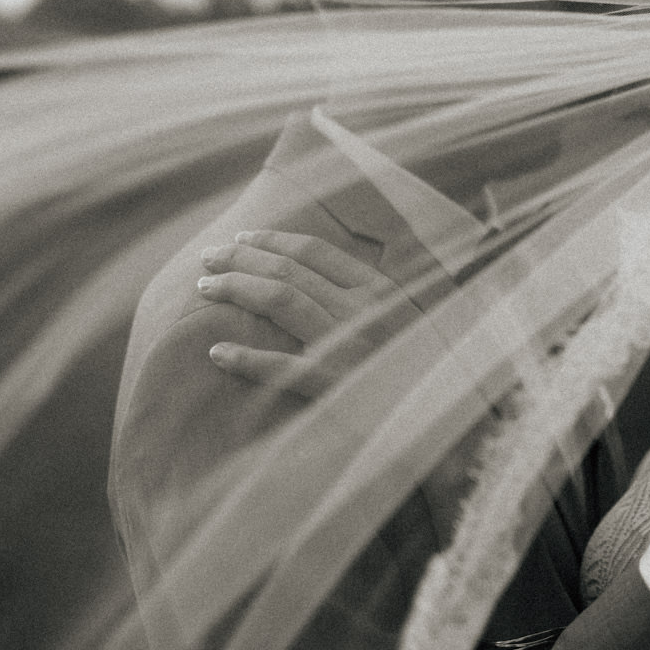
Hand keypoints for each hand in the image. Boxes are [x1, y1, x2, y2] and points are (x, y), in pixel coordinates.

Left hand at [193, 230, 417, 397]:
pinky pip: (282, 367)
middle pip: (288, 271)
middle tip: (209, 257)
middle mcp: (361, 310)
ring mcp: (348, 346)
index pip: (314, 252)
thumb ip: (370, 297)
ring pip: (280, 301)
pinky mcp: (336, 386)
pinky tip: (217, 353)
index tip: (242, 237)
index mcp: (378, 289)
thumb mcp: (406, 318)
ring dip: (236, 290)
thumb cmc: (424, 366)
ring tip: (205, 288)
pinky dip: (247, 359)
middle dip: (241, 259)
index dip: (272, 240)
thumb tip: (320, 277)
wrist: (445, 412)